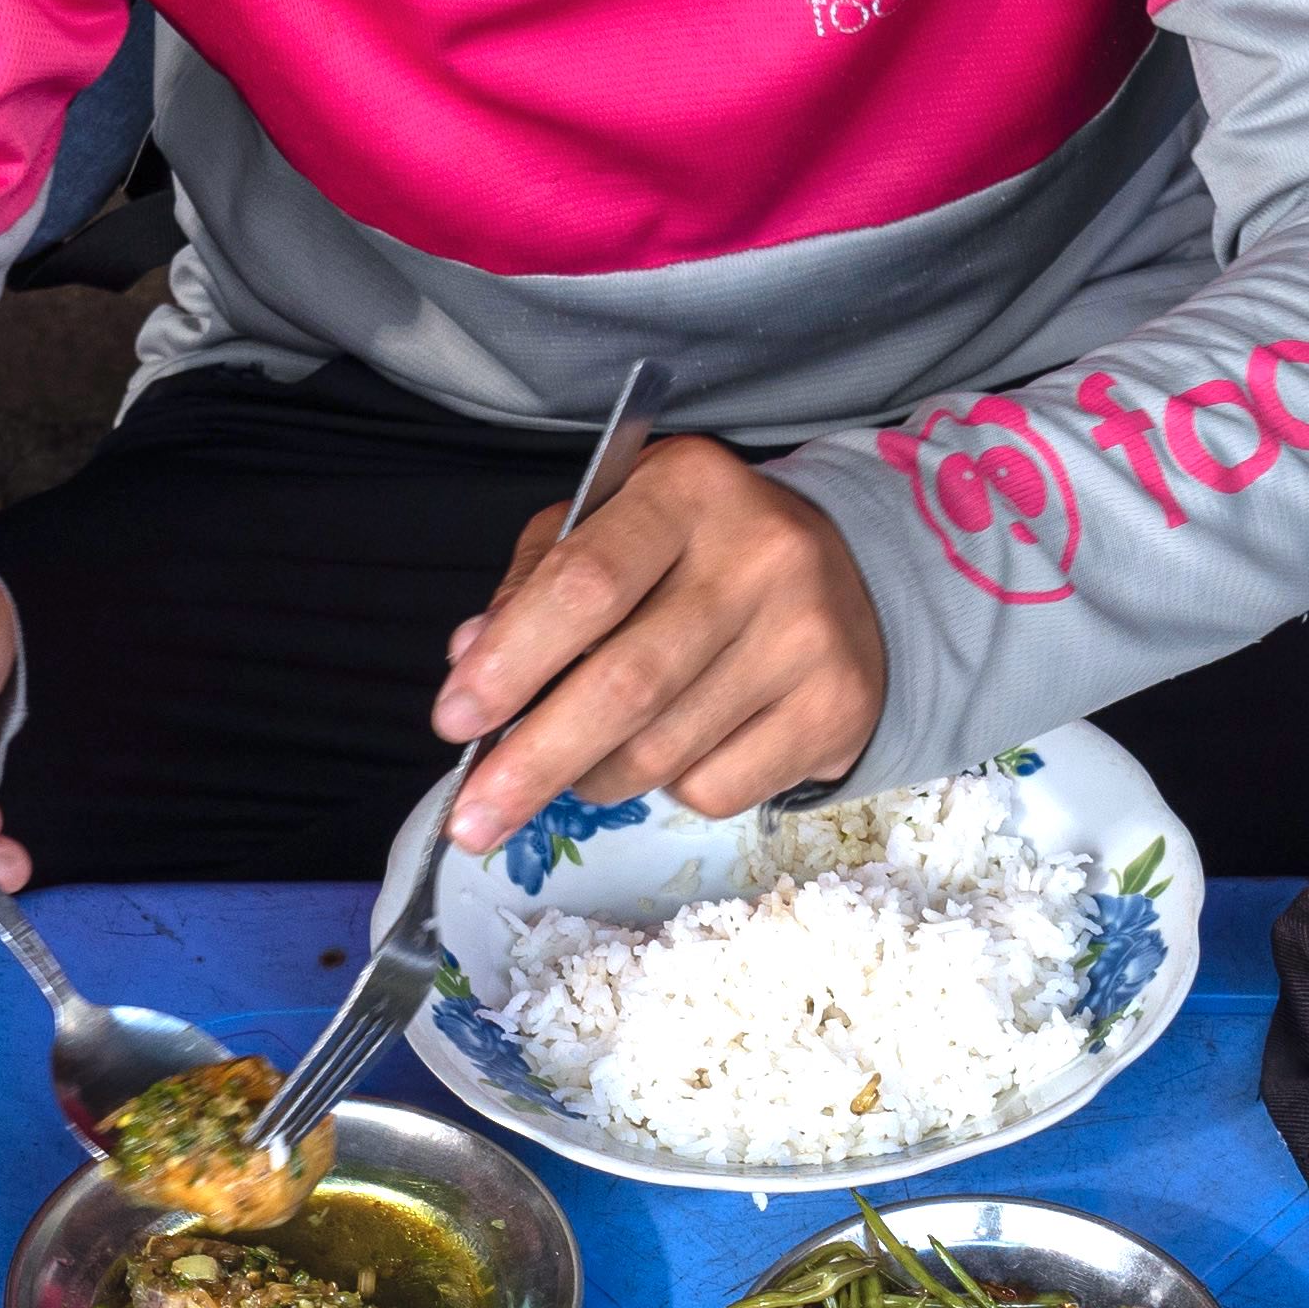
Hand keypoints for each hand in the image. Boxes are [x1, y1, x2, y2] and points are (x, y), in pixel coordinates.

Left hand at [427, 436, 885, 849]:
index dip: (511, 661)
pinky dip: (668, 788)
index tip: (453, 721)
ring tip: (577, 765)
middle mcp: (761, 557)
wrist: (854, 580)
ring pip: (662, 752)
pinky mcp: (835, 711)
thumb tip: (469, 659)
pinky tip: (674, 750)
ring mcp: (807, 638)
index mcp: (688, 489)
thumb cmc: (700, 551)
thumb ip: (537, 581)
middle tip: (473, 818)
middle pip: (625, 684)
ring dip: (593, 777)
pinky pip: (715, 788)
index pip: (585, 583)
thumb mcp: (614, 526)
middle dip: (533, 761)